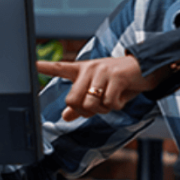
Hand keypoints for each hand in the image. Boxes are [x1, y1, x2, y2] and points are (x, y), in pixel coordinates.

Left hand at [36, 55, 165, 120]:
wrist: (146, 68)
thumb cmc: (120, 81)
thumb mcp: (100, 91)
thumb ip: (82, 103)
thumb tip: (65, 116)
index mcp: (83, 70)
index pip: (61, 67)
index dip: (46, 67)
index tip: (34, 64)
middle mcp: (90, 68)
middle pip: (74, 100)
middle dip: (86, 111)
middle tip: (98, 107)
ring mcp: (102, 71)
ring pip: (91, 104)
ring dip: (103, 109)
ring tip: (112, 99)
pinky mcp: (116, 76)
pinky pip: (109, 103)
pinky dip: (117, 106)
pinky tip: (122, 96)